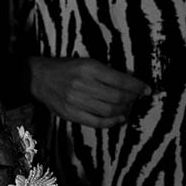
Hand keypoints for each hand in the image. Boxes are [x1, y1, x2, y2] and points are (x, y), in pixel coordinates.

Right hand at [28, 56, 149, 127]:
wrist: (39, 78)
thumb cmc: (65, 68)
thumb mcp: (86, 62)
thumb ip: (105, 73)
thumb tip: (130, 84)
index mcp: (88, 68)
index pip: (120, 80)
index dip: (137, 86)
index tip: (147, 89)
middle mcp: (82, 84)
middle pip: (117, 97)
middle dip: (132, 99)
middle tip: (137, 98)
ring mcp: (76, 101)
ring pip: (109, 111)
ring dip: (124, 111)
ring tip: (129, 107)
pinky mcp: (71, 114)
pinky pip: (96, 122)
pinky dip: (111, 122)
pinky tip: (119, 119)